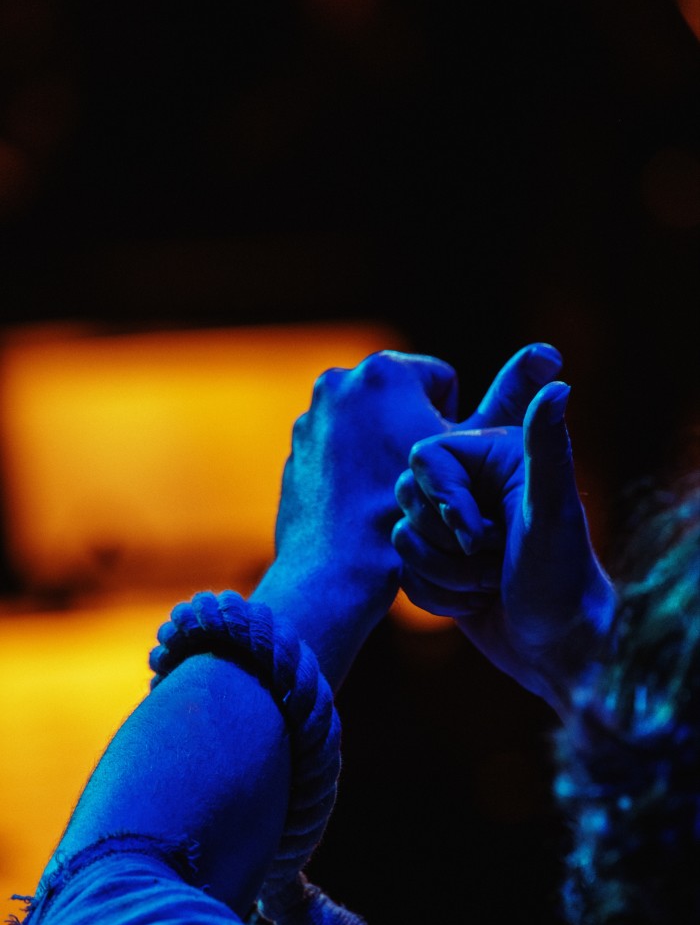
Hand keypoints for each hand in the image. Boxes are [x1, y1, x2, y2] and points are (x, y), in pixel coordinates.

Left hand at [256, 344, 562, 688]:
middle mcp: (339, 381)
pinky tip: (365, 506)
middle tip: (426, 485)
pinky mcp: (294, 449)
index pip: (441, 384)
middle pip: (402, 404)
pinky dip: (354, 471)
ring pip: (371, 429)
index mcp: (385, 370)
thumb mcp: (472, 450)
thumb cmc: (417, 512)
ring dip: (386, 452)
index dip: (456, 427)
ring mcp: (310, 415)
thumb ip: (512, 398)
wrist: (341, 571)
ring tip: (395, 497)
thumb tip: (551, 354)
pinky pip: (339, 452)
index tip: (451, 466)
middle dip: (415, 435)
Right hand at [392, 381, 615, 717]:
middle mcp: (471, 486)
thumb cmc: (561, 580)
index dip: (443, 500)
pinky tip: (477, 601)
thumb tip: (559, 385)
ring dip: (445, 574)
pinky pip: (403, 572)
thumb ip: (547, 449)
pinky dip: (437, 595)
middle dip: (445, 543)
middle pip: (405, 496)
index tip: (480, 534)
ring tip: (489, 583)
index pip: (424, 457)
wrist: (557, 649)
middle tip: (492, 558)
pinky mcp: (438, 564)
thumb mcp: (551, 512)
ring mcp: (452, 528)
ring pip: (401, 539)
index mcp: (495, 457)